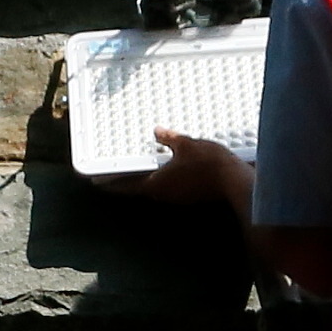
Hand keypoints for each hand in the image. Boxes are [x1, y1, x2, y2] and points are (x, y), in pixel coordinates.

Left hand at [84, 130, 250, 211]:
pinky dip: (165, 178)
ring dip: (146, 179)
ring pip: (156, 188)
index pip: (126, 186)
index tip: (97, 183)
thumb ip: (169, 138)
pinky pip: (171, 187)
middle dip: (127, 180)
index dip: (110, 184)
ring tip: (140, 168)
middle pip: (139, 188)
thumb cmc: (208, 163)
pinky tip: (169, 168)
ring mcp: (178, 198)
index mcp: (156, 183)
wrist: (234, 181)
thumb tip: (157, 132)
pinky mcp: (191, 196)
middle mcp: (164, 194)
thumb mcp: (186, 144)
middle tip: (116, 172)